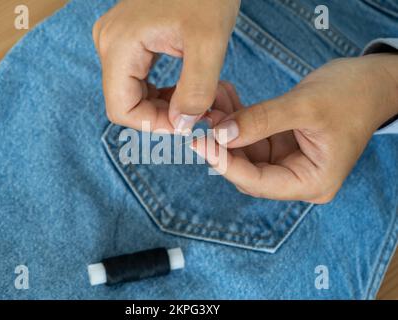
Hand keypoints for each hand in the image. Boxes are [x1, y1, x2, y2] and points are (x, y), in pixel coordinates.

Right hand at [93, 0, 239, 132]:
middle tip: (196, 117)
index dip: (154, 126)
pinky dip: (161, 92)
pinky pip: (138, 80)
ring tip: (194, 105)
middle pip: (125, 104)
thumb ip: (195, 90)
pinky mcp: (129, 41)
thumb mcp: (208, 42)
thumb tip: (181, 126)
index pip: (122, 110)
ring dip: (162, 107)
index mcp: (119, 46)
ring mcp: (116, 42)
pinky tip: (183, 91)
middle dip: (161, 117)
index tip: (188, 125)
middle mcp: (109, 44)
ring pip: (132, 94)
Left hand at [192, 54, 397, 202]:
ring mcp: (288, 161)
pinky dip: (237, 118)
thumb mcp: (304, 106)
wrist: (371, 81)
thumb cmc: (352, 95)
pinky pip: (251, 135)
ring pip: (245, 151)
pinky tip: (224, 98)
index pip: (259, 182)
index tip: (201, 143)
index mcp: (312, 181)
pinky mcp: (281, 144)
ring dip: (226, 127)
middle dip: (223, 144)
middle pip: (248, 170)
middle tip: (200, 119)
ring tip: (211, 102)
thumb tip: (221, 133)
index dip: (226, 164)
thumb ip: (262, 121)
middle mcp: (298, 177)